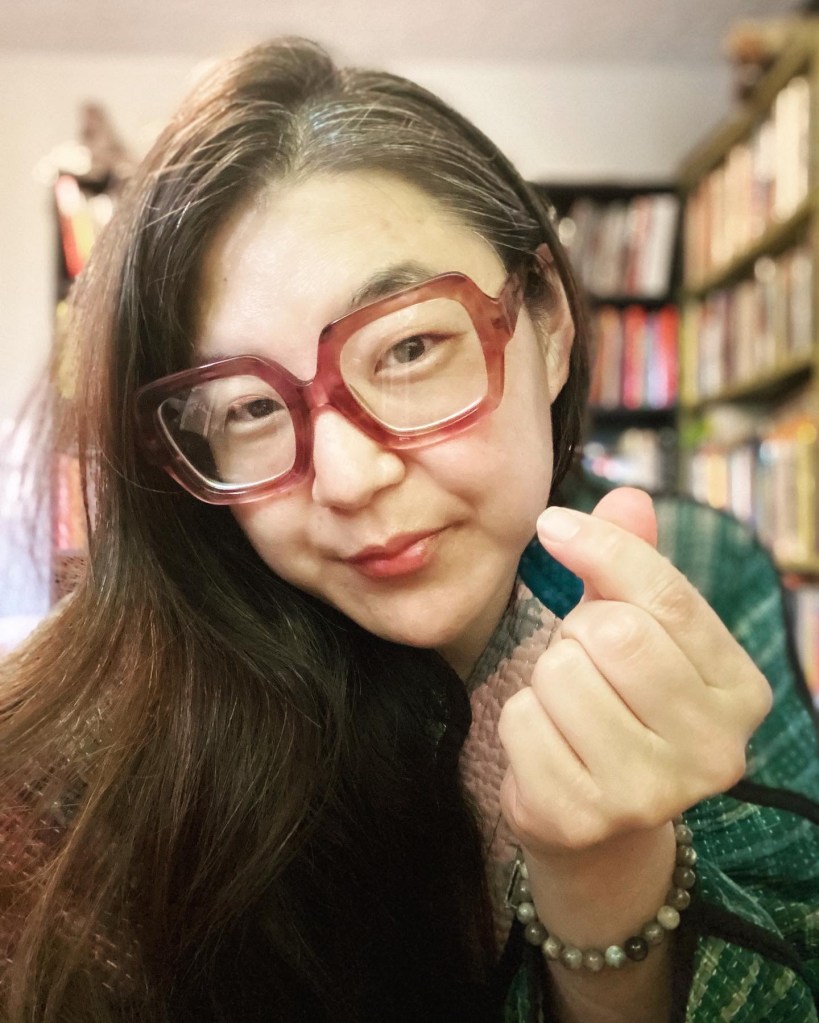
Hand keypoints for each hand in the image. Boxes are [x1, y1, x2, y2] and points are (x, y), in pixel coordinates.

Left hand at [498, 487, 772, 857]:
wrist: (598, 824)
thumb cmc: (620, 705)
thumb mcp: (638, 630)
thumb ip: (633, 564)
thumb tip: (626, 495)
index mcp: (740, 692)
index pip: (668, 596)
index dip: (602, 546)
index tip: (553, 525)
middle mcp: (713, 750)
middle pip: (613, 633)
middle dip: (578, 630)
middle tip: (584, 659)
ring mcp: (651, 793)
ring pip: (560, 674)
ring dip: (546, 678)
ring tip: (570, 707)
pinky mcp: (583, 818)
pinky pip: (520, 721)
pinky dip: (519, 720)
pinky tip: (549, 745)